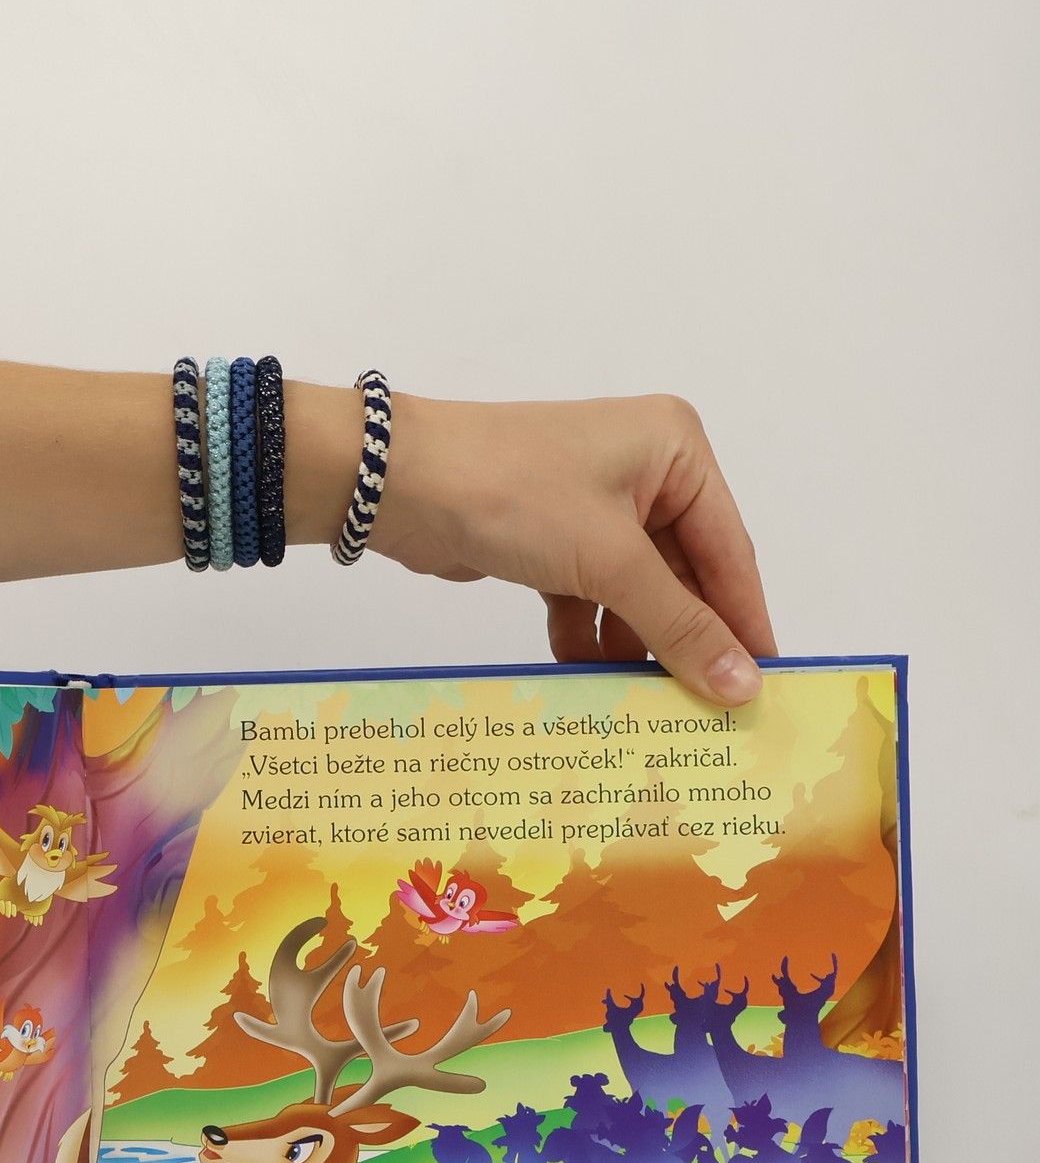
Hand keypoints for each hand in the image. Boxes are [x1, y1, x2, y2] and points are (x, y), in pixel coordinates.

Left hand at [376, 394, 776, 706]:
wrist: (398, 487)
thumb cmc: (514, 496)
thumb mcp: (609, 560)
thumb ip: (678, 625)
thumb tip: (742, 685)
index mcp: (676, 451)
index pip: (729, 551)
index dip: (745, 621)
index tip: (764, 686)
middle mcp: (643, 472)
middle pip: (683, 575)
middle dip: (686, 639)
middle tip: (708, 711)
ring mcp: (593, 508)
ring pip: (634, 593)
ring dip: (635, 646)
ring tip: (648, 706)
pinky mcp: (550, 541)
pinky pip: (589, 598)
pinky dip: (588, 636)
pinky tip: (588, 679)